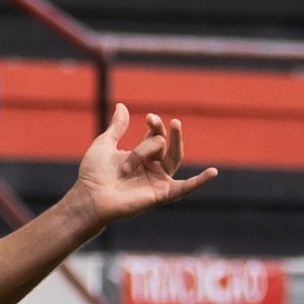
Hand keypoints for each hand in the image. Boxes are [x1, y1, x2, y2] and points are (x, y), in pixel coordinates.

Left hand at [71, 100, 216, 226]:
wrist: (90, 197)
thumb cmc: (93, 174)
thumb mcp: (105, 144)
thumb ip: (117, 127)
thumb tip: (123, 106)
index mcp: (140, 156)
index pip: (156, 137)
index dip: (155, 124)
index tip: (149, 117)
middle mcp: (151, 168)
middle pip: (162, 145)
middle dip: (156, 134)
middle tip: (153, 120)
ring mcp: (158, 181)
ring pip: (172, 158)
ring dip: (175, 142)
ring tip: (175, 124)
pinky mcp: (161, 194)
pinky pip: (184, 188)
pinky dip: (199, 181)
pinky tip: (213, 173)